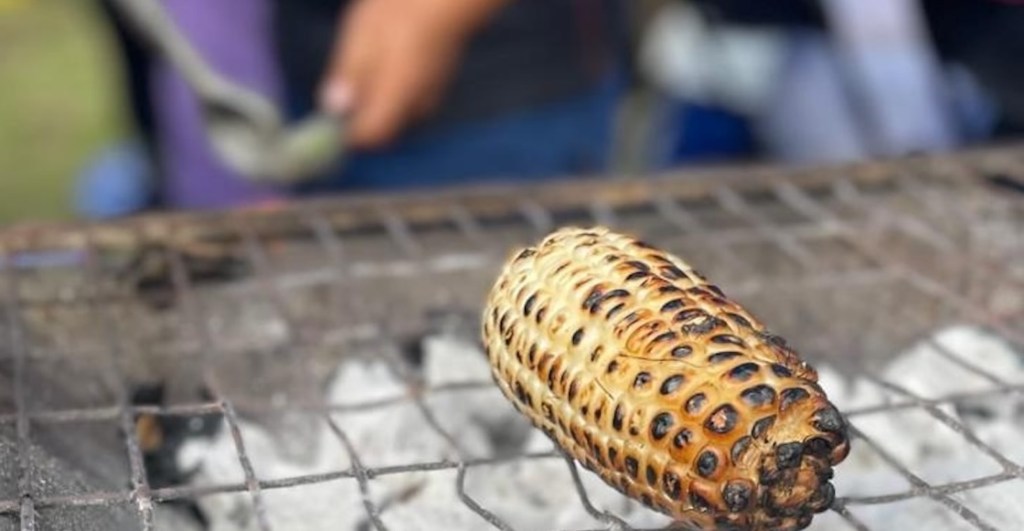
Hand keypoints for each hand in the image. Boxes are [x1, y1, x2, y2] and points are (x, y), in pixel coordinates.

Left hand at [318, 0, 508, 149]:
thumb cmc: (402, 9)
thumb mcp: (363, 37)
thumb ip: (349, 76)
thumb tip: (333, 108)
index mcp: (400, 94)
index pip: (370, 136)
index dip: (347, 132)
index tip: (330, 115)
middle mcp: (420, 104)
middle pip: (383, 129)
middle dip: (360, 115)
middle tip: (345, 83)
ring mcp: (432, 96)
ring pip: (395, 114)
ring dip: (376, 100)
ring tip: (369, 62)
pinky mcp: (437, 86)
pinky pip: (408, 100)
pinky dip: (392, 89)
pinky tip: (388, 59)